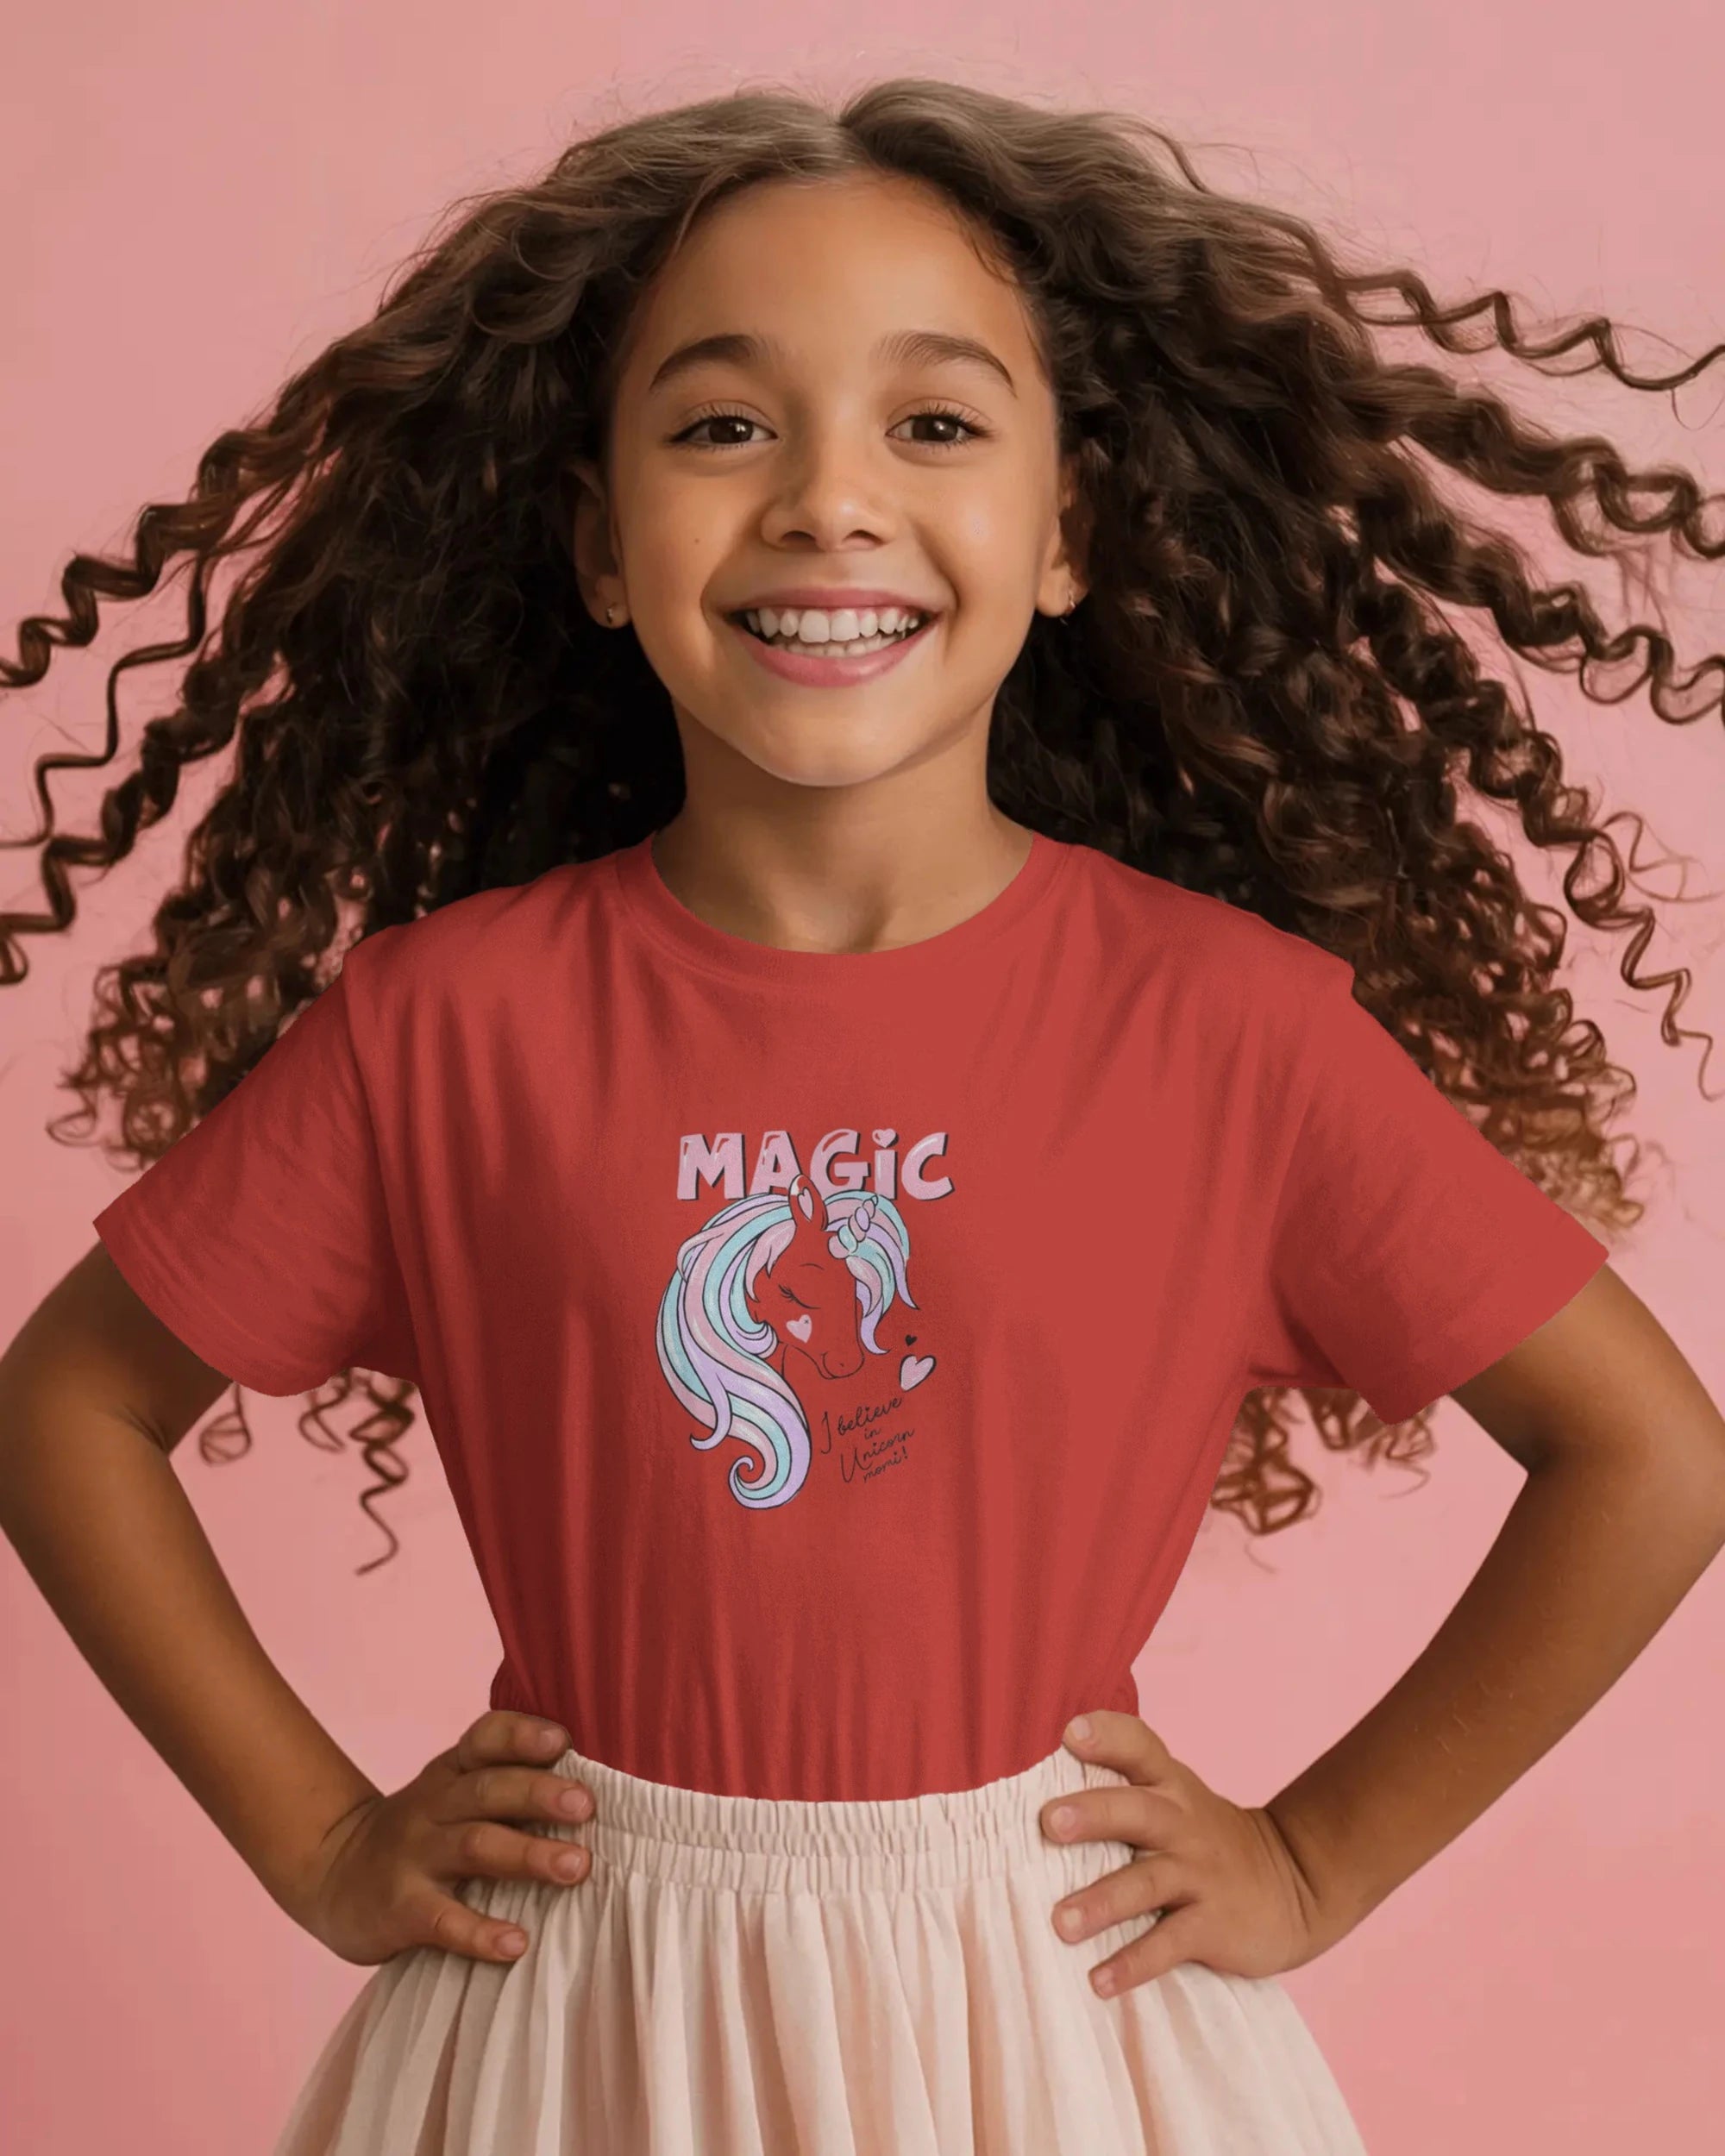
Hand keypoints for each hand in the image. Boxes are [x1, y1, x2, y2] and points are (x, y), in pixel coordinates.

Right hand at [284, 1709, 596, 1966]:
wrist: (332, 1875)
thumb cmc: (421, 1834)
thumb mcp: (450, 1796)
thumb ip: (505, 1787)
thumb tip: (593, 1791)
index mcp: (452, 1773)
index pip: (485, 1739)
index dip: (522, 1734)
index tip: (563, 1740)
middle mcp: (434, 1806)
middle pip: (490, 1789)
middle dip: (540, 1794)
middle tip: (588, 1807)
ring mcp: (415, 1856)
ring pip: (475, 1846)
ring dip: (528, 1855)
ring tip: (576, 1867)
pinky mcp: (399, 1908)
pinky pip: (442, 1919)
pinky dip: (480, 1932)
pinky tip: (516, 1944)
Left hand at [1040, 1709, 1352, 1998]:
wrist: (1294, 1885)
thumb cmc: (1207, 1840)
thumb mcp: (1177, 1801)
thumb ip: (1122, 1791)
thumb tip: (1033, 1797)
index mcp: (1170, 1786)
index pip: (1140, 1746)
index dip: (1109, 1736)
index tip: (1072, 1734)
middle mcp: (1183, 1824)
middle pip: (1137, 1810)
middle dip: (1094, 1814)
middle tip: (1049, 1822)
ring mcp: (1200, 1874)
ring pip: (1148, 1882)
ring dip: (1102, 1902)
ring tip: (1061, 1924)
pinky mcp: (1213, 1924)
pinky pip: (1169, 1944)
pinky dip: (1133, 1963)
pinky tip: (1099, 1981)